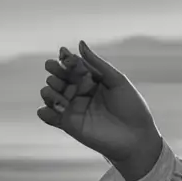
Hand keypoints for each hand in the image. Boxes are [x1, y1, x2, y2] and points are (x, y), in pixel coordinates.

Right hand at [37, 40, 158, 165]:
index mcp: (91, 80)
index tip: (63, 54)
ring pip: (51, 95)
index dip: (66, 59)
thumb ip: (98, 64)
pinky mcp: (69, 124)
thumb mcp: (118, 81)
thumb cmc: (132, 108)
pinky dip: (45, 112)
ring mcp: (73, 108)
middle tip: (54, 70)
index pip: (73, 66)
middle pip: (60, 78)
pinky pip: (50, 117)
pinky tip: (46, 110)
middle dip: (55, 73)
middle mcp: (80, 92)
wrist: (136, 137)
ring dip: (49, 91)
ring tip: (57, 92)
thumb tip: (80, 43)